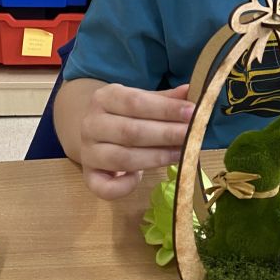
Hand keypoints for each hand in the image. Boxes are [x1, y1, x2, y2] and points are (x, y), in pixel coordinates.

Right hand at [80, 83, 193, 200]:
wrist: (94, 135)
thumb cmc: (124, 116)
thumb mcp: (141, 101)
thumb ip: (164, 99)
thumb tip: (191, 92)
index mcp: (103, 98)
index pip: (135, 102)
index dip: (165, 109)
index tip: (192, 112)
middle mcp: (91, 124)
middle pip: (130, 132)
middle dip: (165, 134)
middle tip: (192, 135)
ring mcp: (88, 153)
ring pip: (122, 159)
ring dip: (156, 158)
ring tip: (181, 154)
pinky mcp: (89, 177)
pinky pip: (105, 188)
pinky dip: (125, 186)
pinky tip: (140, 177)